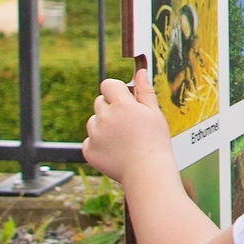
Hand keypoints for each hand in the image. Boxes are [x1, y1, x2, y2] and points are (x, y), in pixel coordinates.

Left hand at [82, 70, 171, 185]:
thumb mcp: (154, 113)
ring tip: (122, 139)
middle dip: (110, 108)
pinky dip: (99, 144)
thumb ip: (144, 91)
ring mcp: (94, 134)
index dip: (116, 90)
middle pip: (99, 102)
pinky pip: (90, 140)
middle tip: (127, 123)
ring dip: (103, 126)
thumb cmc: (155, 142)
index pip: (108, 84)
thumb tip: (140, 72)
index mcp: (121, 105)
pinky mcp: (89, 150)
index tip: (124, 100)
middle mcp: (104, 117)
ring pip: (93, 121)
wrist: (146, 172)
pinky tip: (115, 150)